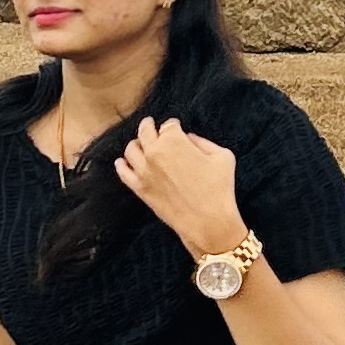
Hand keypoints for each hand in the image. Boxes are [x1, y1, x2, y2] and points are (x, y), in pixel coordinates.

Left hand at [114, 115, 243, 258]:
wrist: (207, 221)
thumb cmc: (219, 188)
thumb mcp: (222, 156)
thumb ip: (203, 142)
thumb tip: (189, 138)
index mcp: (174, 140)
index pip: (168, 125)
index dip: (173, 126)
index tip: (175, 127)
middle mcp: (155, 152)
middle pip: (145, 131)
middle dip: (148, 126)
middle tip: (149, 124)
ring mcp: (144, 170)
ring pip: (131, 149)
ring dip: (136, 144)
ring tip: (139, 144)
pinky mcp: (140, 188)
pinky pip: (123, 172)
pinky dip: (121, 165)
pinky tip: (122, 162)